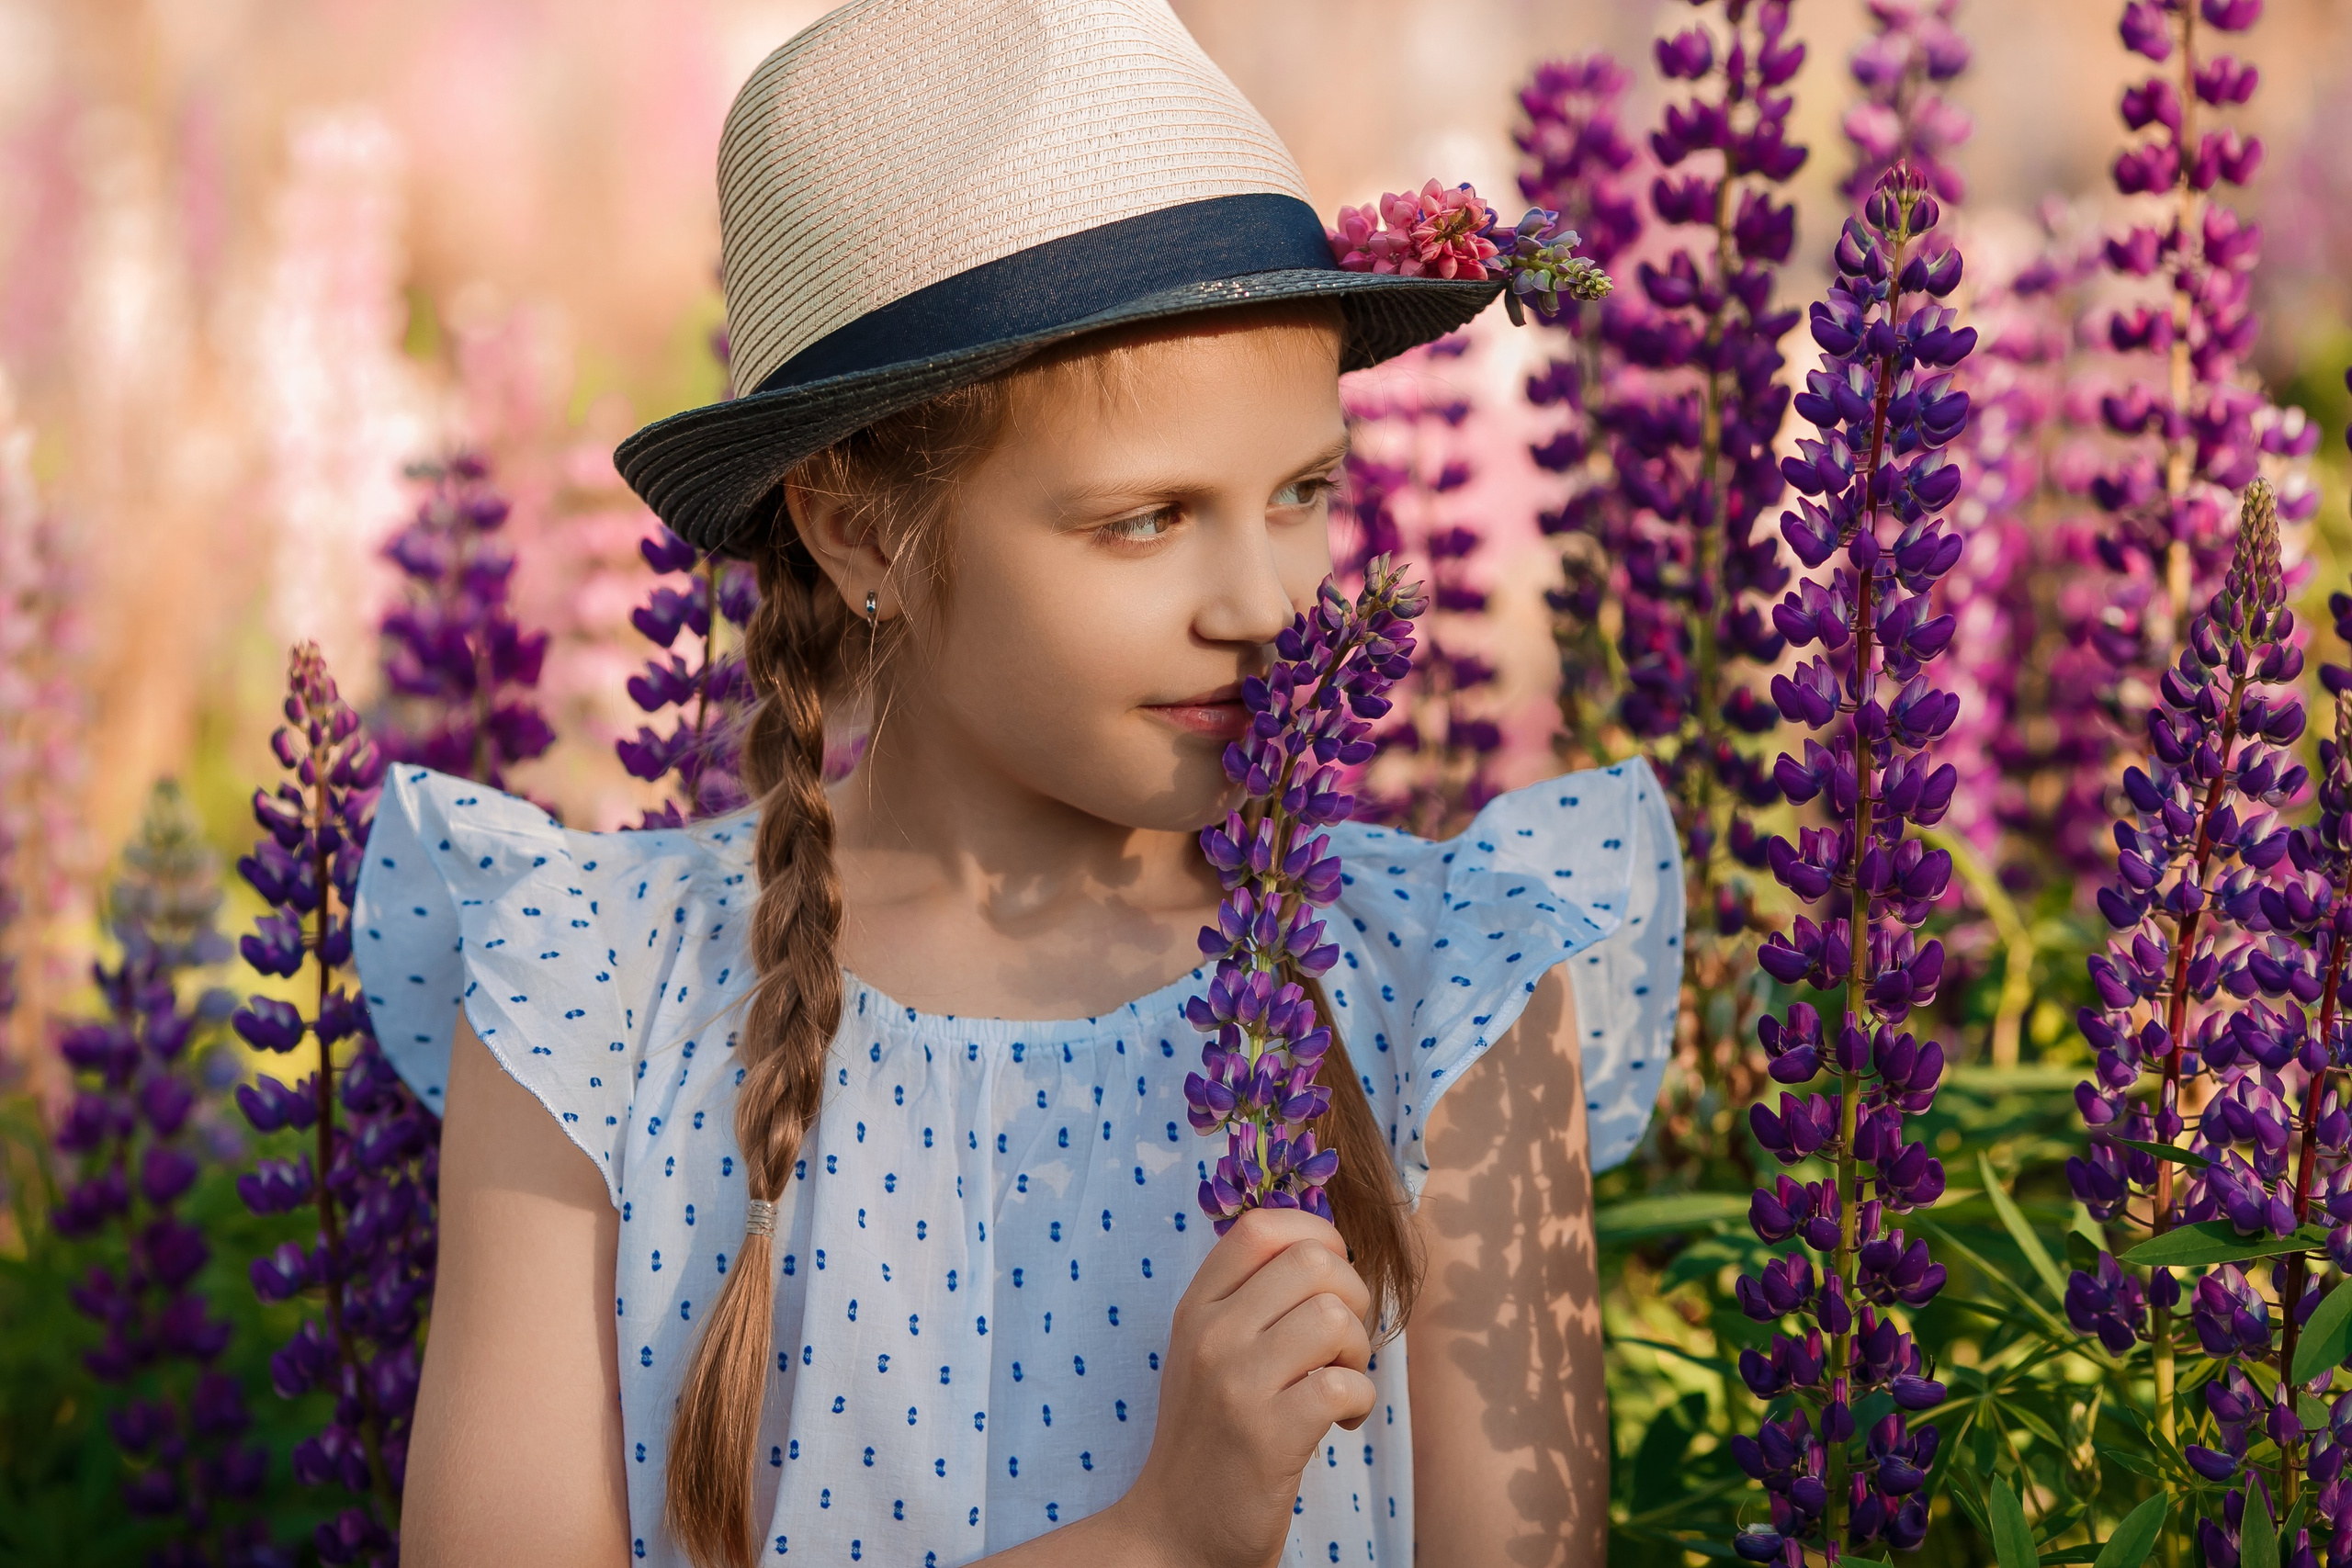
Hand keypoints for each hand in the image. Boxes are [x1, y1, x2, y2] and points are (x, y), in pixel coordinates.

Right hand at [1113, 1207, 1375, 1567]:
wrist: (1175, 1530)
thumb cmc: (1208, 1435)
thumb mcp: (1207, 1351)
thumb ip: (1249, 1299)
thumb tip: (1324, 1248)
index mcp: (1196, 1307)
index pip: (1260, 1227)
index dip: (1315, 1234)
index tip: (1330, 1279)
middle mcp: (1211, 1335)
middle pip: (1313, 1261)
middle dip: (1352, 1296)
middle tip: (1342, 1342)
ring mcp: (1236, 1383)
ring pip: (1334, 1318)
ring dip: (1359, 1353)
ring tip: (1340, 1382)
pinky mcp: (1268, 1435)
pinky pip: (1344, 1385)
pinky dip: (1361, 1402)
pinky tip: (1342, 1422)